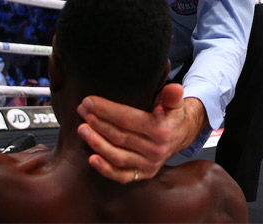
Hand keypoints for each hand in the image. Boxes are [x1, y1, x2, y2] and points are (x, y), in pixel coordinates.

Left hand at [76, 83, 202, 183]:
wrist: (181, 135)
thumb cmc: (172, 115)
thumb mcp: (175, 103)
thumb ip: (172, 96)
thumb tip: (174, 88)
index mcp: (162, 130)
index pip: (128, 119)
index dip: (107, 110)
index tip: (89, 101)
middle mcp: (156, 149)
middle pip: (119, 136)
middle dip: (97, 122)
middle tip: (82, 110)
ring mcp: (149, 164)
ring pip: (117, 155)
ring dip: (96, 143)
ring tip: (82, 129)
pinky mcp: (143, 174)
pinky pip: (121, 175)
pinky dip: (105, 169)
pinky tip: (91, 158)